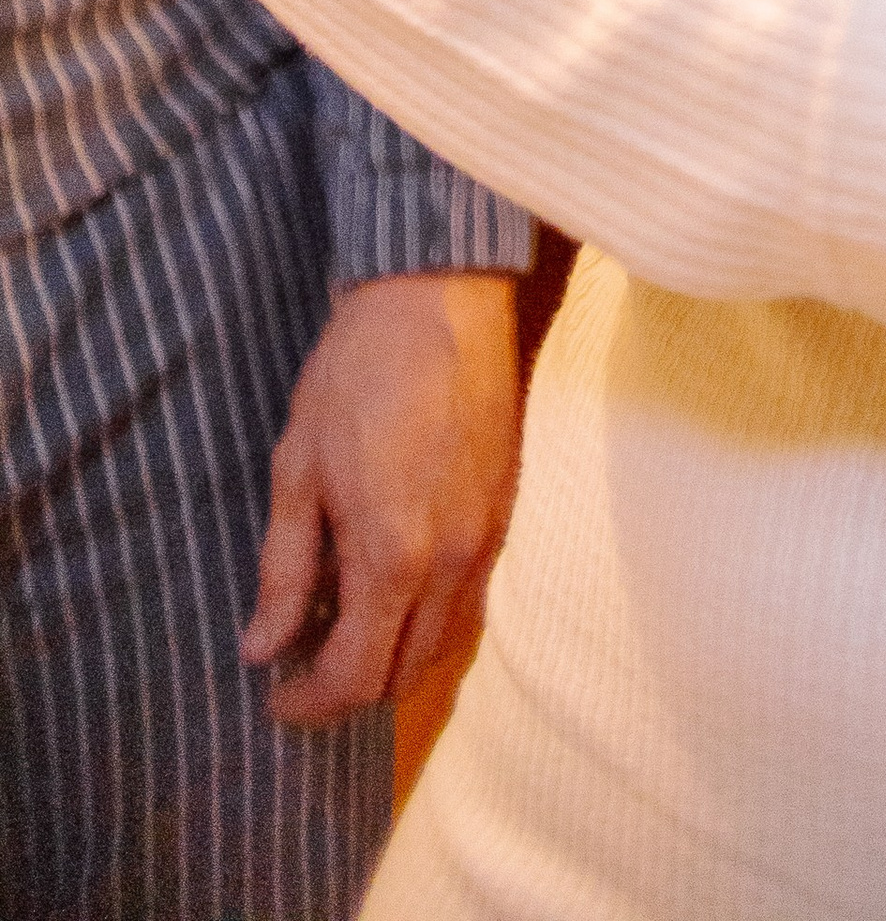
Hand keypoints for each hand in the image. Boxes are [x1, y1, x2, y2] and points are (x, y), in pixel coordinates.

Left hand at [243, 270, 522, 726]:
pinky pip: (470, 599)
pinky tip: (393, 582)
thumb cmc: (356, 375)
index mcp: (393, 557)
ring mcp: (489, 539)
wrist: (441, 298)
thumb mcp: (297, 469)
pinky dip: (430, 617)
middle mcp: (452, 564)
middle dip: (352, 690)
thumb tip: (262, 648)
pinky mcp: (505, 511)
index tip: (274, 694)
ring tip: (347, 625)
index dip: (310, 704)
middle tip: (304, 663)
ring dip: (396, 656)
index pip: (357, 677)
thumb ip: (283, 570)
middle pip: (408, 674)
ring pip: (447, 643)